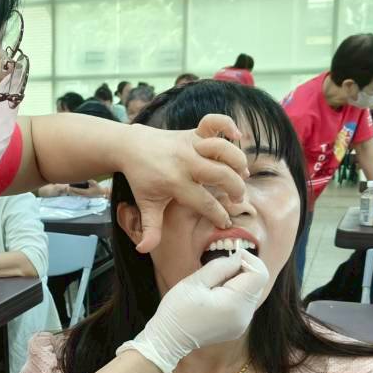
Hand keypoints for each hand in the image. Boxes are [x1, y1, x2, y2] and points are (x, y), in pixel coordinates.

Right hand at [119, 249, 268, 372]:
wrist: (169, 339)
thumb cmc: (177, 309)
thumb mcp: (195, 281)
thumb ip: (220, 266)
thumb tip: (238, 257)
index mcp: (234, 303)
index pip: (260, 274)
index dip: (248, 260)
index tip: (229, 258)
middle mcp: (244, 316)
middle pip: (258, 282)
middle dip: (242, 270)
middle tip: (217, 272)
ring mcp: (242, 324)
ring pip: (252, 292)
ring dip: (238, 282)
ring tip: (214, 286)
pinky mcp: (238, 327)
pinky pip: (244, 304)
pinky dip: (234, 294)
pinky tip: (215, 298)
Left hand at [121, 115, 247, 251]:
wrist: (131, 147)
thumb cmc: (142, 178)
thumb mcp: (145, 204)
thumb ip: (150, 228)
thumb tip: (144, 250)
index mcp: (175, 182)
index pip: (204, 202)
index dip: (218, 215)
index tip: (225, 222)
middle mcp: (186, 162)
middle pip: (221, 175)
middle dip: (235, 189)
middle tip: (236, 199)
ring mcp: (190, 144)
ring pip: (223, 149)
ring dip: (238, 162)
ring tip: (241, 174)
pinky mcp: (193, 132)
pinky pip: (215, 122)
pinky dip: (228, 125)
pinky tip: (237, 135)